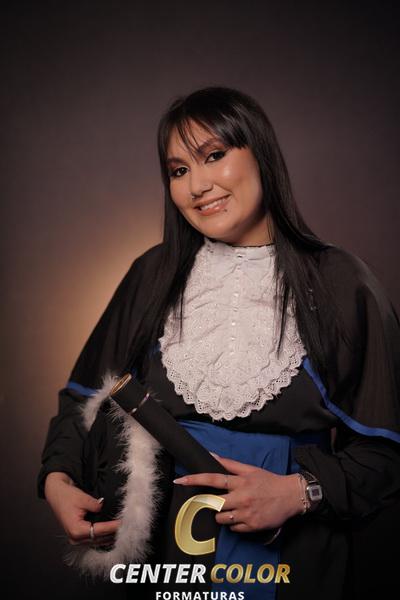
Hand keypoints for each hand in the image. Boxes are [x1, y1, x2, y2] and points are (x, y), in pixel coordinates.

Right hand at [44, 472, 120, 546]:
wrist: (56, 494)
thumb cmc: (67, 496)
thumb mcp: (83, 498)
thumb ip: (96, 506)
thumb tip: (105, 508)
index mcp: (76, 530)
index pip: (99, 530)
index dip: (113, 527)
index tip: (124, 523)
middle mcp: (75, 538)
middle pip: (99, 539)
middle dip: (113, 533)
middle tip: (127, 527)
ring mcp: (76, 539)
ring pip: (97, 541)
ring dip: (109, 536)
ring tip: (122, 530)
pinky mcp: (78, 536)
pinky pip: (93, 539)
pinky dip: (103, 536)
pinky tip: (113, 532)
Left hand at [173, 455, 303, 532]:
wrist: (291, 496)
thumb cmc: (269, 481)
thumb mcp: (250, 469)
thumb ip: (230, 464)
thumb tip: (212, 455)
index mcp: (240, 481)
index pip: (213, 478)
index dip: (195, 479)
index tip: (180, 480)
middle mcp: (241, 497)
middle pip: (214, 503)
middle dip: (212, 504)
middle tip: (218, 501)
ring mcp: (246, 513)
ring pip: (222, 518)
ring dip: (222, 515)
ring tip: (233, 508)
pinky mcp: (252, 526)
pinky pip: (234, 529)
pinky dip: (234, 524)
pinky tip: (243, 516)